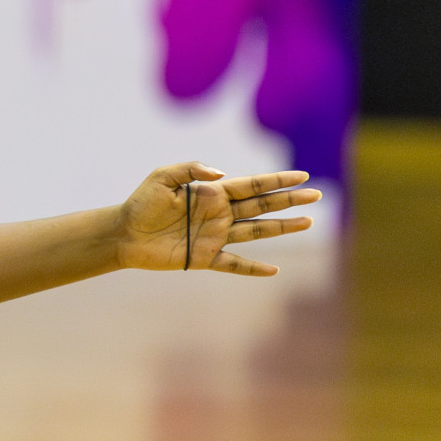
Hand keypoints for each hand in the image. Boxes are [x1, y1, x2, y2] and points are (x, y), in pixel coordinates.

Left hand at [117, 162, 321, 275]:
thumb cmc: (140, 203)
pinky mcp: (203, 257)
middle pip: (262, 206)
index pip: (252, 185)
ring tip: (307, 222)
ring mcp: (214, 236)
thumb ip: (191, 169)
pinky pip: (234, 264)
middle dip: (289, 200)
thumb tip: (222, 175)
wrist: (123, 234)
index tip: (302, 176)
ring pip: (256, 232)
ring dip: (282, 228)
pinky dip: (253, 269)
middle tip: (316, 195)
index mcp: (212, 193)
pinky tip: (274, 271)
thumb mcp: (162, 177)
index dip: (277, 180)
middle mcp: (218, 214)